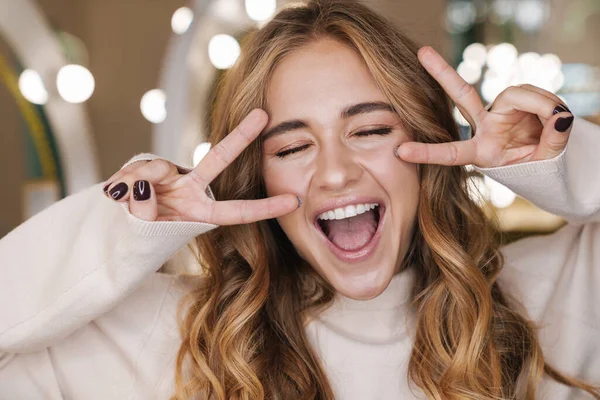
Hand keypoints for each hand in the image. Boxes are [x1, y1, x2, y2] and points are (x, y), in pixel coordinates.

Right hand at [103, 109, 298, 222]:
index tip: (294, 200)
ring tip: (123, 201)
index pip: (236, 211)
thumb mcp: (144, 234)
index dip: (264, 206)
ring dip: (137, 182)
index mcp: (200, 214)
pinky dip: (124, 182)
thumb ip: (144, 213)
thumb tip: (144, 186)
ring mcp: (171, 176)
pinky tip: (116, 193)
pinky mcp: (150, 168)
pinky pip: (137, 169)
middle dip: (239, 137)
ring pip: (155, 167)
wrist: (119, 232)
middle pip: (217, 159)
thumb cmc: (141, 238)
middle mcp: (191, 190)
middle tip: (263, 115)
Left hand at [397, 46, 574, 167]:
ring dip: (541, 105)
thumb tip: (558, 116)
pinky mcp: (513, 101)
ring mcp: (497, 112)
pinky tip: (553, 115)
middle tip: (422, 52)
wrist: (548, 159)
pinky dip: (547, 102)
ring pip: (514, 94)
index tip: (401, 151)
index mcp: (481, 153)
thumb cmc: (538, 167)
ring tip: (554, 122)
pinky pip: (530, 92)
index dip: (428, 153)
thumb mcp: (545, 163)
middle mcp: (484, 128)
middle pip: (463, 96)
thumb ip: (551, 140)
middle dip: (443, 74)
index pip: (452, 153)